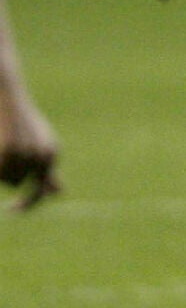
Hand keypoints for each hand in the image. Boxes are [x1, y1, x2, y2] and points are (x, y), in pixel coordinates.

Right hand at [0, 97, 59, 211]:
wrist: (7, 97)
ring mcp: (27, 156)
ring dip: (3, 170)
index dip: (32, 202)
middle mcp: (44, 156)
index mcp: (51, 153)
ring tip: (3, 147)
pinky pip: (1, 174)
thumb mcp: (38, 145)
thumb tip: (58, 192)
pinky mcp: (10, 153)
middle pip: (26, 189)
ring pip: (10, 180)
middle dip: (18, 196)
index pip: (47, 189)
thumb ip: (47, 170)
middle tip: (10, 208)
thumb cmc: (20, 122)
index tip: (15, 210)